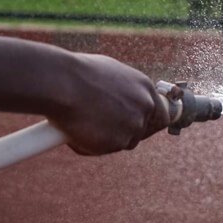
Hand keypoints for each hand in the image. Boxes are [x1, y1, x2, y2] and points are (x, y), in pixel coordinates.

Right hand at [48, 53, 169, 155]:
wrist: (61, 83)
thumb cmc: (77, 74)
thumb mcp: (110, 74)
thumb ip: (124, 91)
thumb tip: (121, 101)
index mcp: (144, 87)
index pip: (161, 114)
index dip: (148, 122)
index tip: (137, 126)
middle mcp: (144, 106)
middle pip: (144, 130)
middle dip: (126, 132)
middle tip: (105, 129)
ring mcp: (133, 125)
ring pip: (124, 142)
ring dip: (107, 138)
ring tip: (84, 122)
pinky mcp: (117, 142)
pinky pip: (106, 149)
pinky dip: (91, 144)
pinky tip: (77, 129)